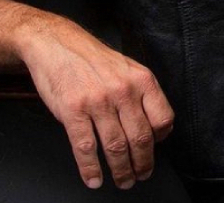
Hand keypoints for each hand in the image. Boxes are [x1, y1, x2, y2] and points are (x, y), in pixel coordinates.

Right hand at [19, 13, 173, 189]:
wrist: (58, 45)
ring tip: (124, 181)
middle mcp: (123, 91)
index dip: (161, 140)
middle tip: (141, 175)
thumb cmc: (95, 60)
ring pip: (116, 146)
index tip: (155, 150)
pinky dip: (91, 169)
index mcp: (143, 80)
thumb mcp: (130, 69)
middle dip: (143, 163)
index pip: (163, 118)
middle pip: (141, 137)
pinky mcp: (73, 111)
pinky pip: (86, 148)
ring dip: (121, 170)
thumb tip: (159, 127)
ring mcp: (98, 101)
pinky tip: (95, 179)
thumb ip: (144, 95)